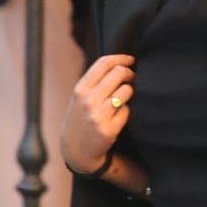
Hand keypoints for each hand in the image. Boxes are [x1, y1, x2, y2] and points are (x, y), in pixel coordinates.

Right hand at [60, 54, 135, 172]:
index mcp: (80, 89)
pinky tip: (117, 115)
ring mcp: (98, 116)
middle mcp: (88, 101)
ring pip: (126, 91)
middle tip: (131, 78)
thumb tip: (119, 63)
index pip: (104, 63)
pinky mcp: (109, 129)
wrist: (75, 149)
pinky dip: (126, 110)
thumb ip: (95, 81)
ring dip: (128, 92)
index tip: (130, 60)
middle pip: (119, 73)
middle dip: (129, 73)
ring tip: (122, 98)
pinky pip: (127, 110)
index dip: (121, 58)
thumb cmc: (81, 117)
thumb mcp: (80, 97)